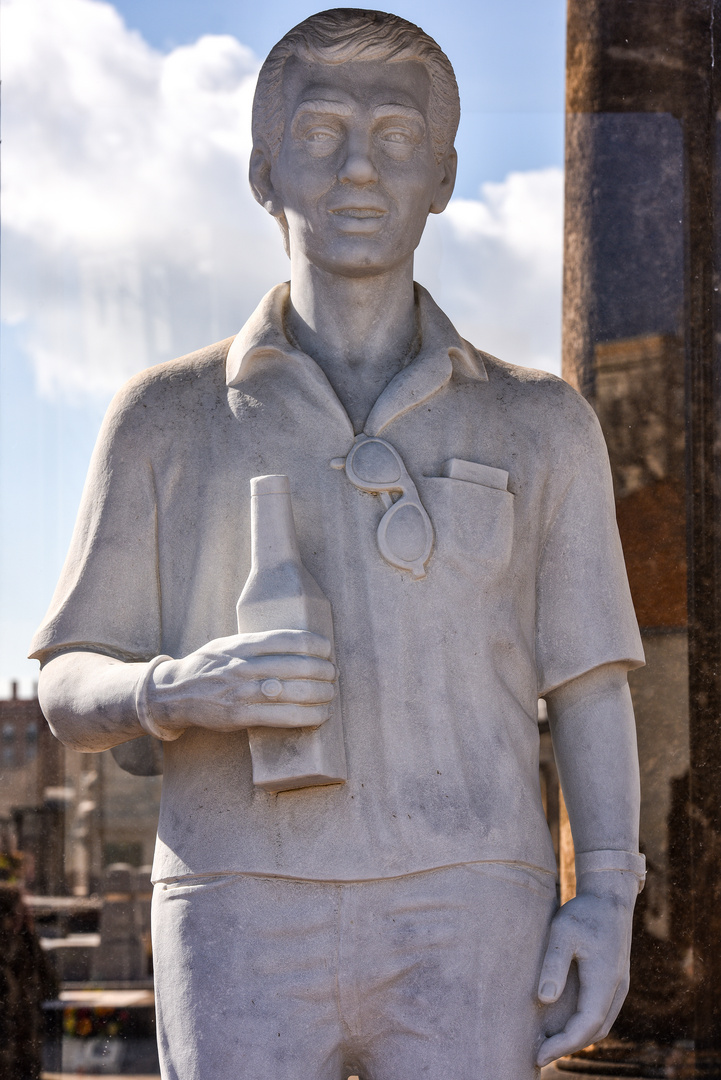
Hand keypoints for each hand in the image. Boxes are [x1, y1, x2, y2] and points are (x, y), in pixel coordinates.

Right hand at [146, 629, 335, 734]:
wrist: (175, 692)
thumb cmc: (209, 666)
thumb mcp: (230, 644)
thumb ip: (259, 644)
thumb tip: (297, 643)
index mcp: (245, 644)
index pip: (292, 640)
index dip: (317, 645)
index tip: (327, 650)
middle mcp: (246, 665)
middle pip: (300, 666)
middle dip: (324, 671)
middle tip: (332, 674)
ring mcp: (243, 691)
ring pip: (296, 691)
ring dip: (322, 694)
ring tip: (330, 694)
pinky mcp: (241, 715)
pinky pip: (284, 716)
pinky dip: (308, 716)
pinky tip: (321, 715)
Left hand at [536, 872, 636, 1067]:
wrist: (609, 897)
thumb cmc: (584, 913)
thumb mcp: (562, 933)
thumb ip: (553, 964)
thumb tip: (544, 998)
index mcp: (604, 980)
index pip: (585, 1025)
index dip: (562, 1044)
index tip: (539, 1055)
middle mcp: (616, 989)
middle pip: (594, 1031)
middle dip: (567, 1046)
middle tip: (538, 1054)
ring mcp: (619, 986)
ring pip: (601, 1025)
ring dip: (576, 1038)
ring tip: (548, 1043)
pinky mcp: (616, 981)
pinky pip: (602, 1013)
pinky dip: (584, 1025)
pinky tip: (563, 1023)